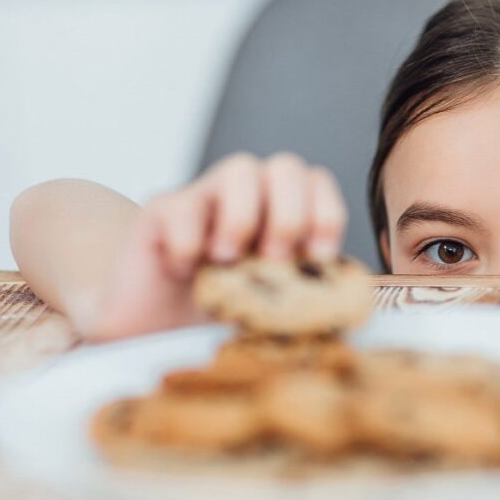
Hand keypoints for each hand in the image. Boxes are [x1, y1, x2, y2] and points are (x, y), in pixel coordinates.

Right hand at [84, 152, 347, 340]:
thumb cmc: (217, 316)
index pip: (318, 184)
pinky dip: (189, 242)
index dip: (326, 215)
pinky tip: (185, 272)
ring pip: (240, 168)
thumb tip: (350, 313)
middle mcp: (247, 198)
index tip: (319, 257)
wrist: (149, 332)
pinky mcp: (159, 212)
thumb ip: (304, 298)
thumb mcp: (269, 309)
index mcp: (280, 215)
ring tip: (228, 261)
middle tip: (274, 260)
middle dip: (290, 214)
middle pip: (286, 167)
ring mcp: (203, 199)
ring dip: (244, 217)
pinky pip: (182, 206)